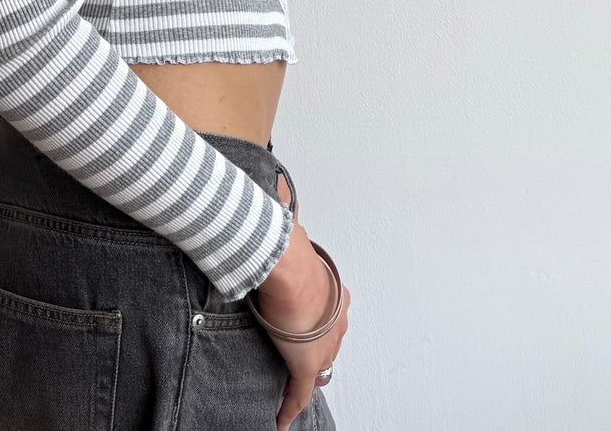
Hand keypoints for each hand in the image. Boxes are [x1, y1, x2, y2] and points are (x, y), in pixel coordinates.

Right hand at [253, 189, 349, 430]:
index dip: (318, 324)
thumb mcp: (291, 240)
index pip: (330, 315)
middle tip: (298, 362)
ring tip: (288, 388)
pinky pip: (297, 392)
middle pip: (327, 344)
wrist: (288, 264)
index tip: (307, 326)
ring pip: (315, 367)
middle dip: (315, 352)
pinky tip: (282, 421)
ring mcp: (323, 343)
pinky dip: (289, 408)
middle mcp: (336, 317)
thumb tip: (274, 202)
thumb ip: (285, 231)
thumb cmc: (288, 247)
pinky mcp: (305, 363)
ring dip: (302, 377)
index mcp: (335, 291)